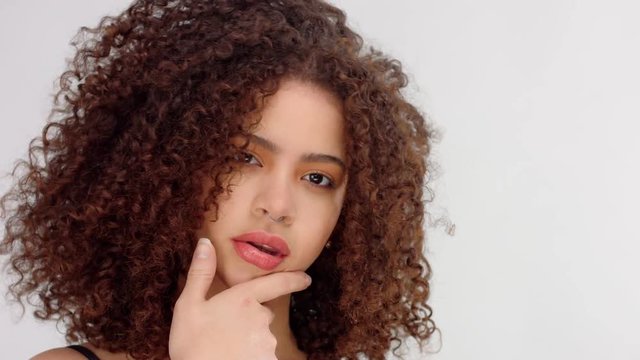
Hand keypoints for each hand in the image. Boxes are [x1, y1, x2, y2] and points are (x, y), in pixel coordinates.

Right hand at [168, 238, 310, 359]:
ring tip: (224, 348)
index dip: (294, 279)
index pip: (277, 283)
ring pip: (262, 336)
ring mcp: (266, 342)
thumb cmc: (193, 344)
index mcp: (244, 298)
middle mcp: (261, 318)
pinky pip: (262, 355)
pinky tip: (232, 358)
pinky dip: (249, 356)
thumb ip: (200, 274)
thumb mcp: (188, 306)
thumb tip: (205, 244)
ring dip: (248, 340)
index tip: (306, 279)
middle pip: (262, 314)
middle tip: (224, 329)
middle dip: (249, 319)